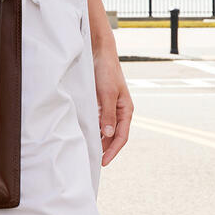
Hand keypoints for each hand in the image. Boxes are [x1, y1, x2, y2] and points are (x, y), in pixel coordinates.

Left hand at [93, 43, 133, 165]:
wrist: (100, 52)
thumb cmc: (106, 71)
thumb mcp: (107, 93)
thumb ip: (108, 114)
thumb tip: (109, 135)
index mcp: (126, 109)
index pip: (122, 136)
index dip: (113, 150)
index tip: (104, 162)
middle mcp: (120, 110)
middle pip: (115, 135)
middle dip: (107, 149)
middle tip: (95, 161)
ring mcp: (111, 106)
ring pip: (108, 129)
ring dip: (101, 140)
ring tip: (91, 151)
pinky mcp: (102, 102)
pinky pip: (101, 120)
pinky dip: (96, 129)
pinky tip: (88, 135)